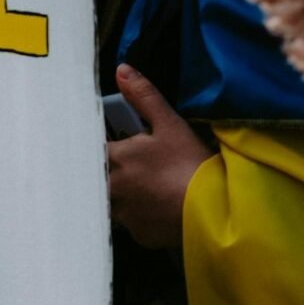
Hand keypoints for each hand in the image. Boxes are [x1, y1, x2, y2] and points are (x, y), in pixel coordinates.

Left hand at [108, 64, 213, 247]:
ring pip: (111, 203)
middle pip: (95, 179)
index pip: (89, 150)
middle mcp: (110, 188)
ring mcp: (123, 214)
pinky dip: (140, 217)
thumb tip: (121, 69)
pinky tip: (156, 211)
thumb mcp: (170, 124)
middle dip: (105, 173)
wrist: (214, 209)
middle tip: (128, 168)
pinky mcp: (138, 235)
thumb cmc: (190, 163)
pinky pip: (131, 224)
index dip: (95, 147)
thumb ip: (144, 96)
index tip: (104, 147)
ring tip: (143, 190)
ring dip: (121, 196)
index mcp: (114, 158)